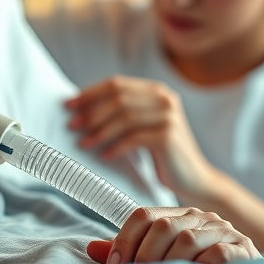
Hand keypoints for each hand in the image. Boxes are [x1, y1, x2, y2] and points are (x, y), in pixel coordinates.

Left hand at [66, 76, 219, 200]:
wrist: (194, 179)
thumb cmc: (162, 155)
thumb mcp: (143, 127)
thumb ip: (123, 113)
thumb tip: (81, 108)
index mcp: (157, 91)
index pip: (117, 84)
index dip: (90, 93)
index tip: (69, 104)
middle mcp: (165, 98)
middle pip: (118, 98)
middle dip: (91, 111)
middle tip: (72, 125)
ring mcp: (169, 116)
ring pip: (123, 118)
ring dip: (99, 131)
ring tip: (83, 144)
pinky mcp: (168, 136)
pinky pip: (132, 139)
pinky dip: (115, 147)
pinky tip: (105, 156)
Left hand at [86, 206, 261, 263]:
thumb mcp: (163, 259)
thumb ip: (130, 252)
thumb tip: (91, 248)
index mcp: (180, 216)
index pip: (144, 215)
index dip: (125, 239)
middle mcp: (202, 218)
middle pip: (163, 227)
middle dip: (145, 256)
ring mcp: (224, 232)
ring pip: (186, 240)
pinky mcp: (243, 249)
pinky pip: (216, 254)